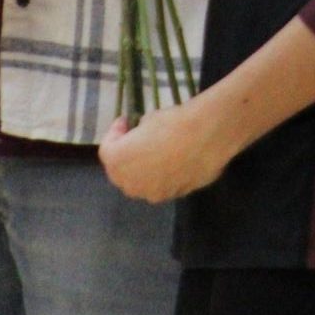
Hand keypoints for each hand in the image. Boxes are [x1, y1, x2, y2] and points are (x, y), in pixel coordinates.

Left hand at [99, 99, 234, 202]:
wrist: (208, 136)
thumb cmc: (173, 123)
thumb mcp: (150, 118)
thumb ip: (140, 132)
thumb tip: (144, 134)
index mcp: (118, 162)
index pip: (107, 150)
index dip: (115, 133)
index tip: (127, 121)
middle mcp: (131, 184)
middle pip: (121, 172)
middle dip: (126, 156)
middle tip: (138, 138)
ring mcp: (153, 194)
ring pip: (142, 183)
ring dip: (144, 169)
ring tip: (159, 152)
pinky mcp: (175, 195)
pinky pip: (163, 185)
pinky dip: (164, 175)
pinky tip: (178, 160)